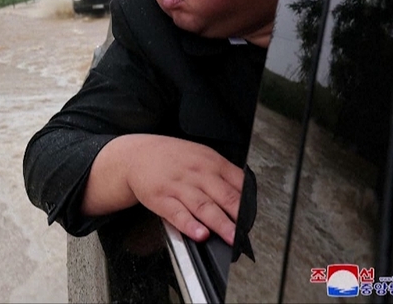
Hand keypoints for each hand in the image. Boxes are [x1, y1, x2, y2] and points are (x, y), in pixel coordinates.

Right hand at [83, 134, 244, 244]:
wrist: (135, 154)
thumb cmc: (171, 158)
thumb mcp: (200, 156)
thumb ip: (223, 174)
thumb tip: (246, 194)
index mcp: (210, 162)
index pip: (237, 183)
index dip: (249, 203)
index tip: (256, 219)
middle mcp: (196, 173)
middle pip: (223, 195)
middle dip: (238, 216)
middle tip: (249, 232)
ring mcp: (178, 186)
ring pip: (203, 206)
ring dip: (219, 223)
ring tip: (230, 237)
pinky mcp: (161, 198)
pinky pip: (177, 213)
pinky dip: (189, 224)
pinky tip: (198, 233)